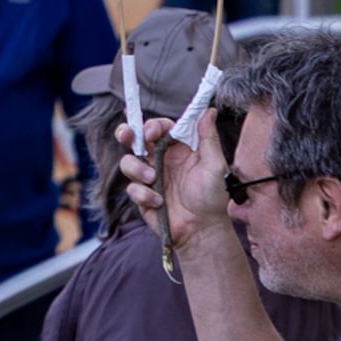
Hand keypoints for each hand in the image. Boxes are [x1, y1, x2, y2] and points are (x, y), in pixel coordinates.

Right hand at [118, 115, 229, 249]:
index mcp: (177, 149)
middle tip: (127, 136)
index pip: (158, 128)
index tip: (153, 131)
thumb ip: (208, 138)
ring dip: (137, 169)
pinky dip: (144, 194)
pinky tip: (158, 203)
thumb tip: (208, 110)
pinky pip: (132, 188)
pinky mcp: (141, 195)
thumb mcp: (215, 165)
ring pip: (128, 162)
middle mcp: (160, 160)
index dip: (152, 125)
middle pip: (134, 139)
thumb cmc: (212, 198)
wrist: (202, 231)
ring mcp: (148, 177)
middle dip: (126, 133)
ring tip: (152, 179)